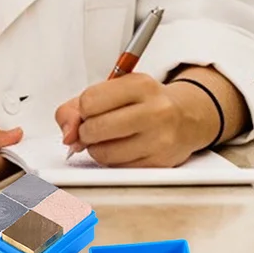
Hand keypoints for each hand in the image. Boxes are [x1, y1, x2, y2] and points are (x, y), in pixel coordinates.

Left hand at [55, 73, 219, 167]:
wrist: (186, 117)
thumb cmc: (144, 102)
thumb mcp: (114, 90)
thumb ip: (78, 106)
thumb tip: (67, 133)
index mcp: (139, 85)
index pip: (90, 100)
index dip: (81, 110)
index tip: (87, 111)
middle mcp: (154, 110)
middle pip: (95, 128)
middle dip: (85, 132)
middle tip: (91, 128)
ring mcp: (159, 138)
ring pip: (104, 152)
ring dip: (95, 149)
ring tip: (105, 139)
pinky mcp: (161, 162)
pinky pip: (118, 167)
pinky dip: (111, 160)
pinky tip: (119, 149)